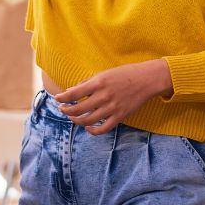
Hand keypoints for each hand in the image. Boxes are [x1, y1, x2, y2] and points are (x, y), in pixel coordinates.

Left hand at [54, 59, 172, 134]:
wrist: (146, 79)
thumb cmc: (125, 73)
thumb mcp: (105, 73)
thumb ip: (88, 82)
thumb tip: (71, 91)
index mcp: (99, 82)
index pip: (75, 93)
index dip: (63, 98)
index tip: (57, 99)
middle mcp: (104, 96)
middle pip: (78, 109)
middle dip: (67, 110)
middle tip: (62, 109)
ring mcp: (112, 108)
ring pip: (88, 121)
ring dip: (77, 120)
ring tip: (73, 117)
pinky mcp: (120, 116)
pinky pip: (103, 129)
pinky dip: (92, 131)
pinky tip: (88, 127)